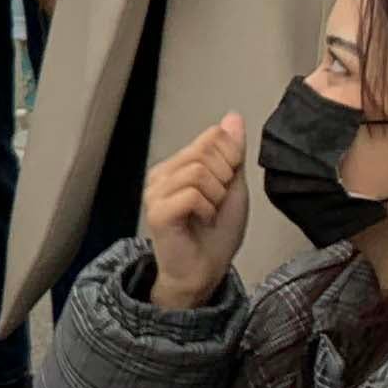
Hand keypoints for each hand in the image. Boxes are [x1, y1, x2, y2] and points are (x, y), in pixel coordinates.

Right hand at [141, 111, 249, 311]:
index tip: (226, 185)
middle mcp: (161, 174)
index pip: (212, 136)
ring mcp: (155, 193)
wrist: (205, 271)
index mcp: (177, 165)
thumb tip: (232, 116)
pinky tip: (201, 221)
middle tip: (216, 204)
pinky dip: (207, 209)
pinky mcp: (157, 212)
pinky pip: (192, 194)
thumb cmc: (217, 232)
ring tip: (209, 213)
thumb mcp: (232, 185)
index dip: (231, 159)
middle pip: (205, 152)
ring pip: (199, 172)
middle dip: (224, 179)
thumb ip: (231, 151)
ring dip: (216, 197)